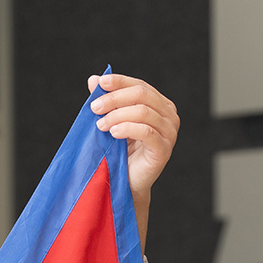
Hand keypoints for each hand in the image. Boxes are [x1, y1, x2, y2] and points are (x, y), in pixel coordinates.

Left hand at [88, 72, 179, 245]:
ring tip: (100, 125)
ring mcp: (170, 133)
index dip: (119, 82)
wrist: (126, 182)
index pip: (140, 85)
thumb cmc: (120, 150)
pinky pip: (146, 131)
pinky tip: (113, 133)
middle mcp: (169, 116)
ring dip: (117, 115)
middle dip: (115, 98)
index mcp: (160, 104)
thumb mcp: (112, 120)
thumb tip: (93, 79)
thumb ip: (106, 101)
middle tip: (94, 108)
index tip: (99, 83)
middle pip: (142, 95)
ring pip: (143, 112)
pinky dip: (127, 128)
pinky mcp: (164, 149)